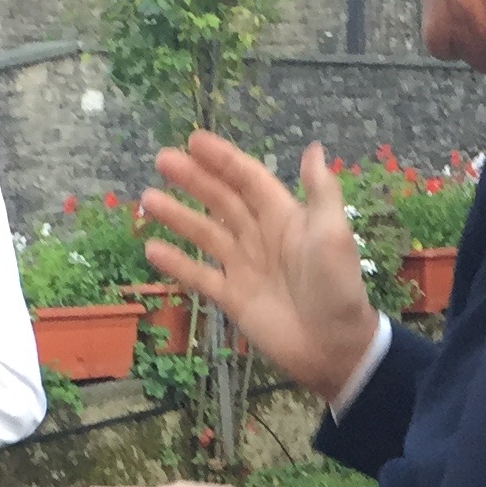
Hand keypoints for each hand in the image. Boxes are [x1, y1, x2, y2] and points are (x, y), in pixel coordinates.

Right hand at [139, 135, 383, 407]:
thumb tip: (312, 147)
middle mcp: (260, 236)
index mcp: (284, 216)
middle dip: (193, 180)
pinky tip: (151, 250)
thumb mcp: (334, 233)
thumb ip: (320, 191)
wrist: (334, 346)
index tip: (193, 141)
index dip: (222, 160)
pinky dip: (177, 264)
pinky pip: (200, 276)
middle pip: (221, 200)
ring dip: (178, 216)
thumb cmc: (337, 285)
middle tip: (162, 161)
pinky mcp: (232, 298)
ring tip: (148, 199)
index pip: (247, 179)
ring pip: (205, 234)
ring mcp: (243, 267)